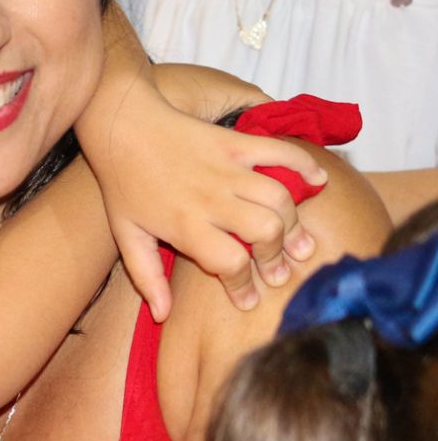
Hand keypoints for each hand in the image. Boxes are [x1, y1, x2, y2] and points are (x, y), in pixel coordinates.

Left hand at [80, 67, 322, 318]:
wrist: (123, 125)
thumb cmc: (123, 184)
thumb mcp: (127, 236)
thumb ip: (147, 277)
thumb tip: (162, 315)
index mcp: (184, 224)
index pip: (229, 264)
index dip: (243, 287)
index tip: (248, 299)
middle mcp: (210, 198)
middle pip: (265, 232)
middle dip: (276, 257)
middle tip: (278, 271)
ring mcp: (227, 168)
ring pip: (279, 198)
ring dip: (294, 223)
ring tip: (298, 243)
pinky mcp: (237, 141)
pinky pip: (282, 152)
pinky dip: (305, 166)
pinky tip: (317, 182)